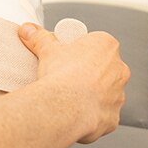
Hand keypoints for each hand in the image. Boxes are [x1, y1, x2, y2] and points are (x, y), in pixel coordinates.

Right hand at [17, 22, 127, 143]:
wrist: (64, 107)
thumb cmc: (61, 75)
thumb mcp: (47, 50)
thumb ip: (41, 38)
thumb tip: (29, 30)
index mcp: (107, 46)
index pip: (96, 44)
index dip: (81, 50)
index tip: (68, 57)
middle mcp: (119, 69)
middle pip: (104, 68)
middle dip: (89, 72)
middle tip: (67, 76)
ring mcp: (119, 94)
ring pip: (106, 92)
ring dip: (92, 94)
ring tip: (71, 97)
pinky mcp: (113, 116)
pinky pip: (103, 114)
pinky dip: (92, 114)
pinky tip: (77, 114)